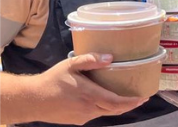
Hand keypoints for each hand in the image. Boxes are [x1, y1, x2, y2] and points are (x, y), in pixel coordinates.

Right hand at [25, 53, 146, 124]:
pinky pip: (95, 114)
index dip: (132, 102)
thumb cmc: (52, 80)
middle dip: (129, 105)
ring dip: (116, 107)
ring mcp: (84, 117)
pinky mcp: (78, 120)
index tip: (143, 97)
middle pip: (115, 110)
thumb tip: (110, 58)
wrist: (33, 100)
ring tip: (124, 98)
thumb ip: (90, 60)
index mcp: (90, 94)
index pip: (117, 102)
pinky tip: (101, 100)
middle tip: (140, 98)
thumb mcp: (70, 65)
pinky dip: (103, 108)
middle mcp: (89, 108)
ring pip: (105, 112)